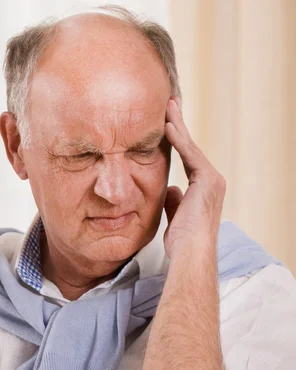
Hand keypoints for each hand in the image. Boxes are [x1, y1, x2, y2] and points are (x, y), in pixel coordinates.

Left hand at [163, 96, 225, 258]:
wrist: (191, 253)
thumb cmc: (183, 242)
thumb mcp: (176, 217)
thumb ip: (174, 201)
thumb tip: (171, 189)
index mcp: (204, 189)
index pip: (189, 159)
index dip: (177, 142)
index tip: (168, 125)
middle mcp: (212, 181)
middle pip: (191, 149)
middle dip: (179, 126)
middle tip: (170, 105)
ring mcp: (212, 179)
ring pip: (190, 147)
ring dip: (178, 125)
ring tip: (168, 106)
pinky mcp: (207, 179)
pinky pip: (190, 155)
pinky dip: (178, 140)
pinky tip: (168, 125)